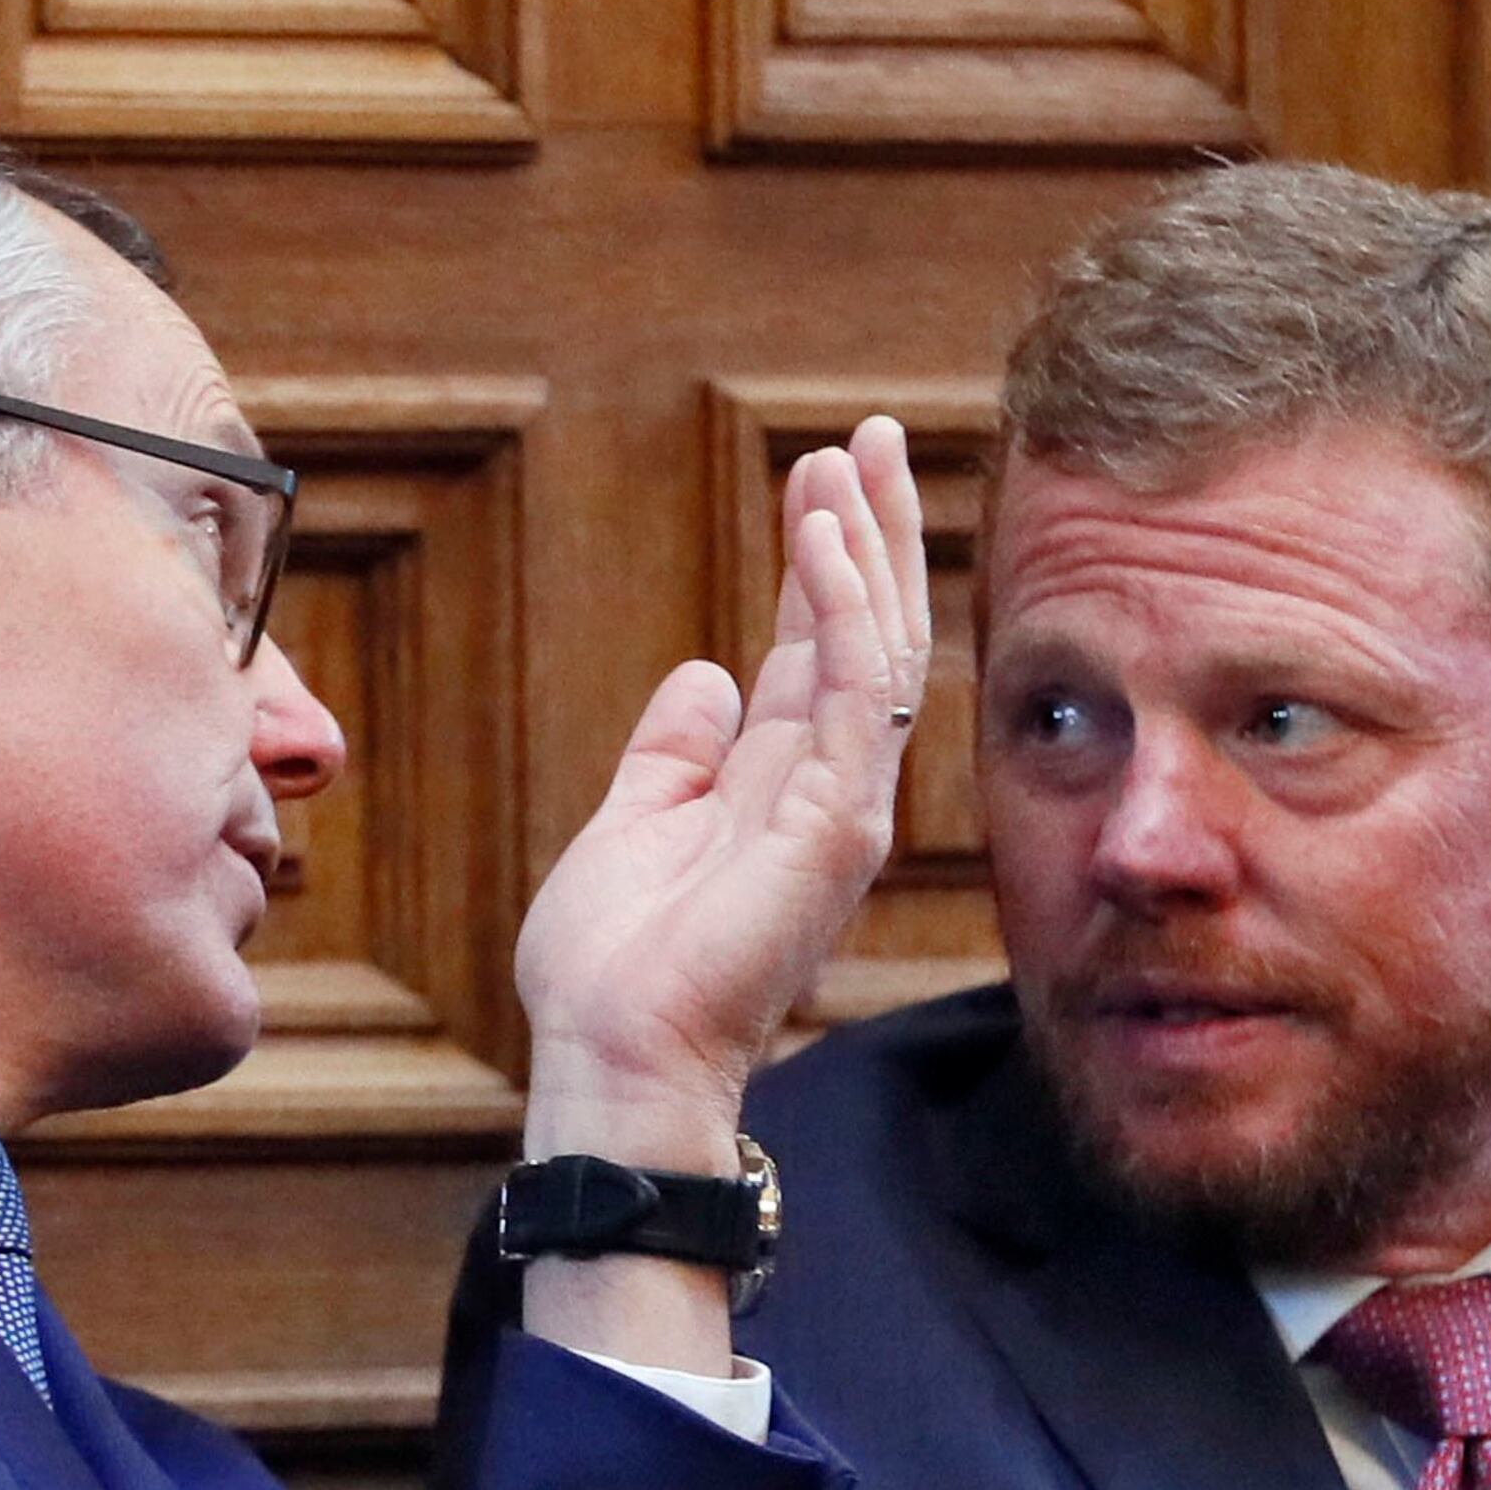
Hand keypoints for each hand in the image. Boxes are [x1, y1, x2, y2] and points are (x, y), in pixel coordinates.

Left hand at [516, 415, 934, 1172]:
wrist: (612, 1055)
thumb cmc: (615, 967)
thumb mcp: (634, 823)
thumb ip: (675, 753)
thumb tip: (704, 678)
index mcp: (781, 783)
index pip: (819, 647)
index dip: (824, 559)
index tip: (821, 472)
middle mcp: (830, 787)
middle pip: (867, 632)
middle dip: (873, 529)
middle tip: (873, 434)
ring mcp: (844, 805)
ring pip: (878, 649)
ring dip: (867, 546)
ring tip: (853, 458)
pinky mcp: (839, 824)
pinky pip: (855, 692)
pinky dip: (842, 609)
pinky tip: (824, 539)